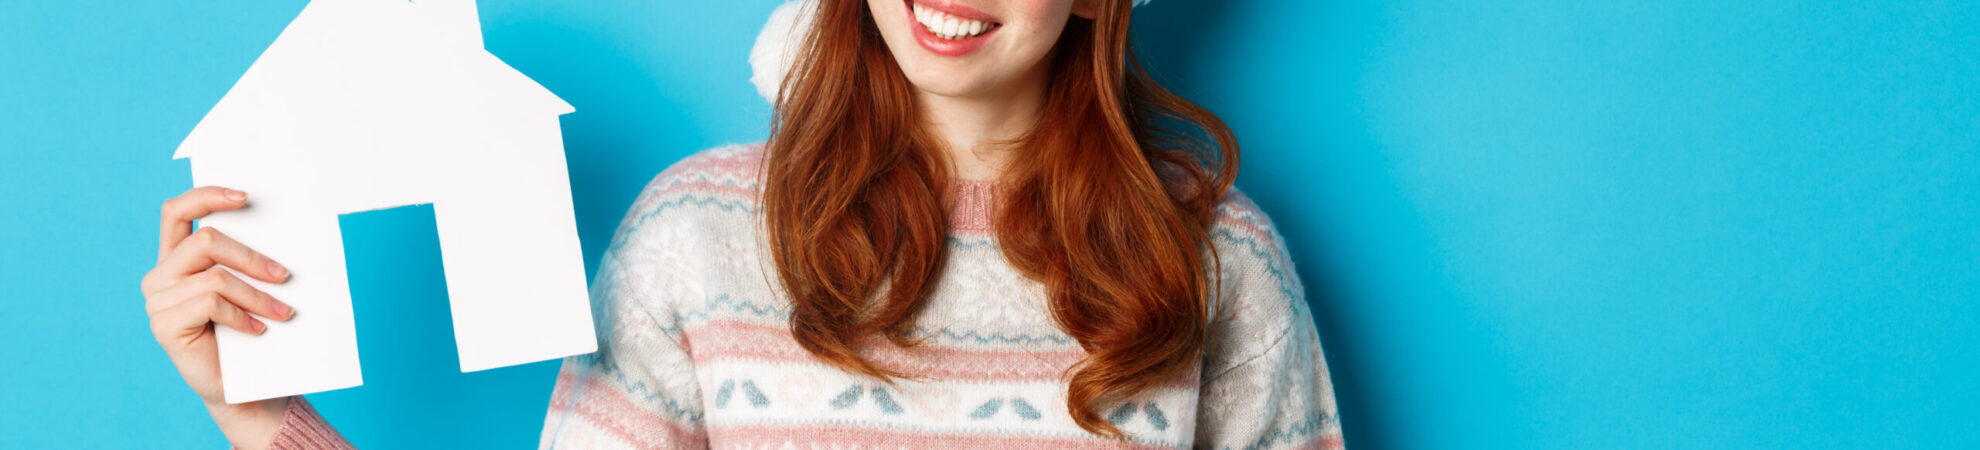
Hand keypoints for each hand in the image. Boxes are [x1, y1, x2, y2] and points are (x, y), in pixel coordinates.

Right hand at [141, 186, 293, 448]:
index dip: (206, 196)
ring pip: (215, 277)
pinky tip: (258, 330)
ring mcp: (157, 301)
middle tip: (285, 275)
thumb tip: (279, 229)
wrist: (242, 386)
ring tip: (283, 312)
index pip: (176, 212)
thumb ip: (245, 259)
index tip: (244, 196)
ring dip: (257, 294)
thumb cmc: (249, 331)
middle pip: (206, 241)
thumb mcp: (247, 287)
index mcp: (176, 258)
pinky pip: (210, 304)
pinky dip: (242, 316)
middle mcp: (159, 275)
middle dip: (252, 256)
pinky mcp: (164, 325)